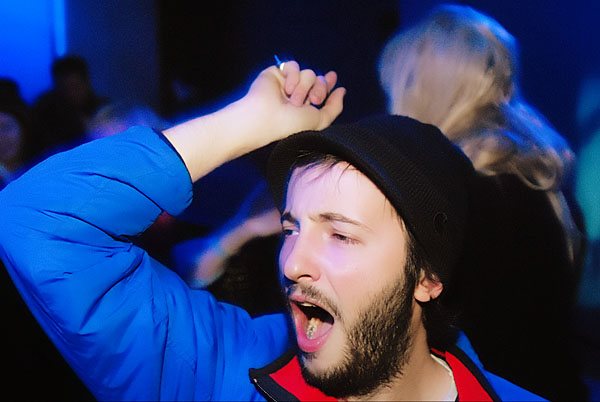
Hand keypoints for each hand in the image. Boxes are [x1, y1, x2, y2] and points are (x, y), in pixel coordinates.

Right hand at [163, 60, 344, 181]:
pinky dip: (293, 76)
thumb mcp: (319, 120)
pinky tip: (285, 88)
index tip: (333, 77)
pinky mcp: (276, 73)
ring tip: (293, 100)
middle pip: (318, 79)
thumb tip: (342, 90)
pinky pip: (293, 66)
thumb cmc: (291, 124)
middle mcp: (297, 94)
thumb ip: (334, 108)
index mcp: (306, 105)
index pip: (321, 89)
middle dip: (319, 89)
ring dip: (304, 87)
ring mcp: (286, 83)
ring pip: (308, 73)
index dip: (328, 83)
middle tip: (311, 100)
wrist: (266, 117)